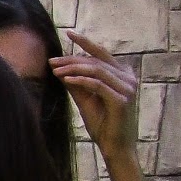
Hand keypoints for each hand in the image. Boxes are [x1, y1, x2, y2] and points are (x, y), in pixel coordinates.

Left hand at [54, 30, 140, 165]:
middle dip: (71, 59)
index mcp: (123, 75)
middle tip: (51, 61)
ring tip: (55, 70)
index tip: (69, 33)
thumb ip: (76, 83)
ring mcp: (128, 89)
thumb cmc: (102, 124)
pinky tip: (66, 79)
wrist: (114, 146)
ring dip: (73, 68)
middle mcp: (128, 78)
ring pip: (97, 70)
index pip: (102, 54)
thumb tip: (60, 67)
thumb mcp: (85, 99)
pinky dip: (80, 80)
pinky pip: (98, 84)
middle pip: (96, 61)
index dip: (86, 42)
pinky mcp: (122, 100)